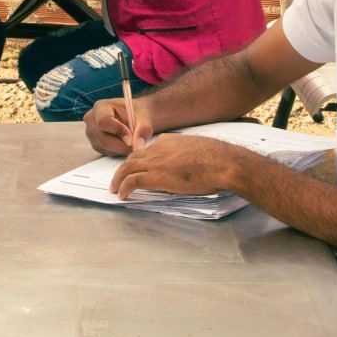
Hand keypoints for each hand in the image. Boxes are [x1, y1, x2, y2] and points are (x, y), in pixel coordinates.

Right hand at [84, 97, 151, 155]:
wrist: (134, 118)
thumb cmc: (137, 114)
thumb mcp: (144, 119)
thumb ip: (142, 130)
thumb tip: (138, 145)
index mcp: (101, 107)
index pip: (104, 121)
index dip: (118, 131)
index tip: (131, 138)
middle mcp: (92, 120)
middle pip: (103, 138)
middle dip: (121, 145)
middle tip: (136, 145)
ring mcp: (91, 133)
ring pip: (105, 147)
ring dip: (121, 149)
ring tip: (132, 141)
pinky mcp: (95, 144)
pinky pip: (106, 152)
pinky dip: (118, 151)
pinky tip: (124, 143)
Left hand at [109, 134, 237, 199]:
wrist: (221, 163)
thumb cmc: (216, 159)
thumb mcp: (196, 151)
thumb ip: (183, 156)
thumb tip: (182, 167)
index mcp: (168, 141)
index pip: (147, 150)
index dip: (139, 160)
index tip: (137, 167)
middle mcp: (158, 148)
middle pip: (133, 158)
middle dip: (124, 168)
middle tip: (119, 178)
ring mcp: (155, 162)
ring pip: (127, 168)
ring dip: (118, 179)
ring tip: (115, 188)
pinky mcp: (155, 176)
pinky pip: (132, 181)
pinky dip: (124, 188)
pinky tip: (122, 195)